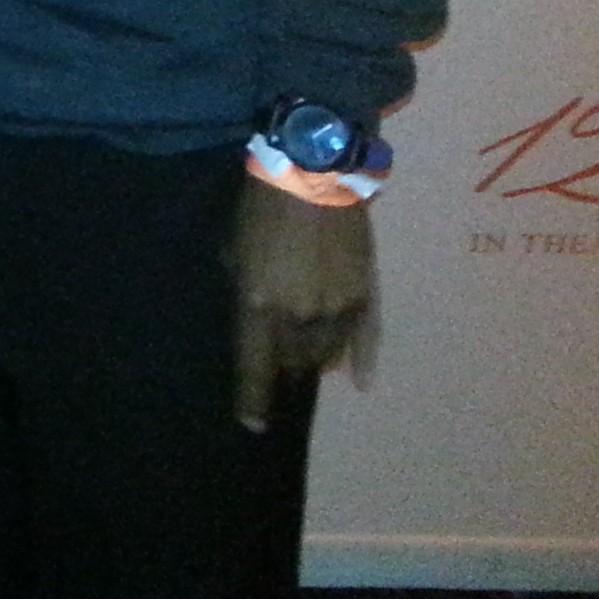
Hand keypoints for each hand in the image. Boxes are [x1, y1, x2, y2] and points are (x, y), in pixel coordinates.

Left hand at [228, 172, 375, 430]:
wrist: (313, 173)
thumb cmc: (261, 204)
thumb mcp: (234, 245)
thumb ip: (242, 286)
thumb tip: (253, 315)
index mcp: (258, 303)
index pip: (254, 366)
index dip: (252, 399)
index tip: (253, 424)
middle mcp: (298, 316)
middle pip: (291, 361)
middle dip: (283, 365)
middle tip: (279, 361)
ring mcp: (336, 309)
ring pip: (325, 354)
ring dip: (313, 357)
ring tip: (307, 358)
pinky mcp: (365, 296)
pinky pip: (364, 341)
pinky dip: (359, 360)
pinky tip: (359, 380)